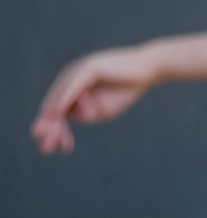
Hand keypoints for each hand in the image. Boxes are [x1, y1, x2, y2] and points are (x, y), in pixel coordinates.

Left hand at [31, 45, 160, 153]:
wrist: (147, 70)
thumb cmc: (126, 89)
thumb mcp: (103, 109)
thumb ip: (84, 114)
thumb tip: (64, 118)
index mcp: (71, 88)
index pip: (56, 110)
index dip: (53, 130)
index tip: (56, 148)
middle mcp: (69, 78)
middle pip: (52, 104)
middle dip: (48, 127)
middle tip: (46, 148)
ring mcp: (77, 71)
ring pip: (60, 97)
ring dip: (53, 118)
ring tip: (49, 134)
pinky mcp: (88, 68)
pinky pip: (73, 87)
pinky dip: (64, 100)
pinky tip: (59, 113)